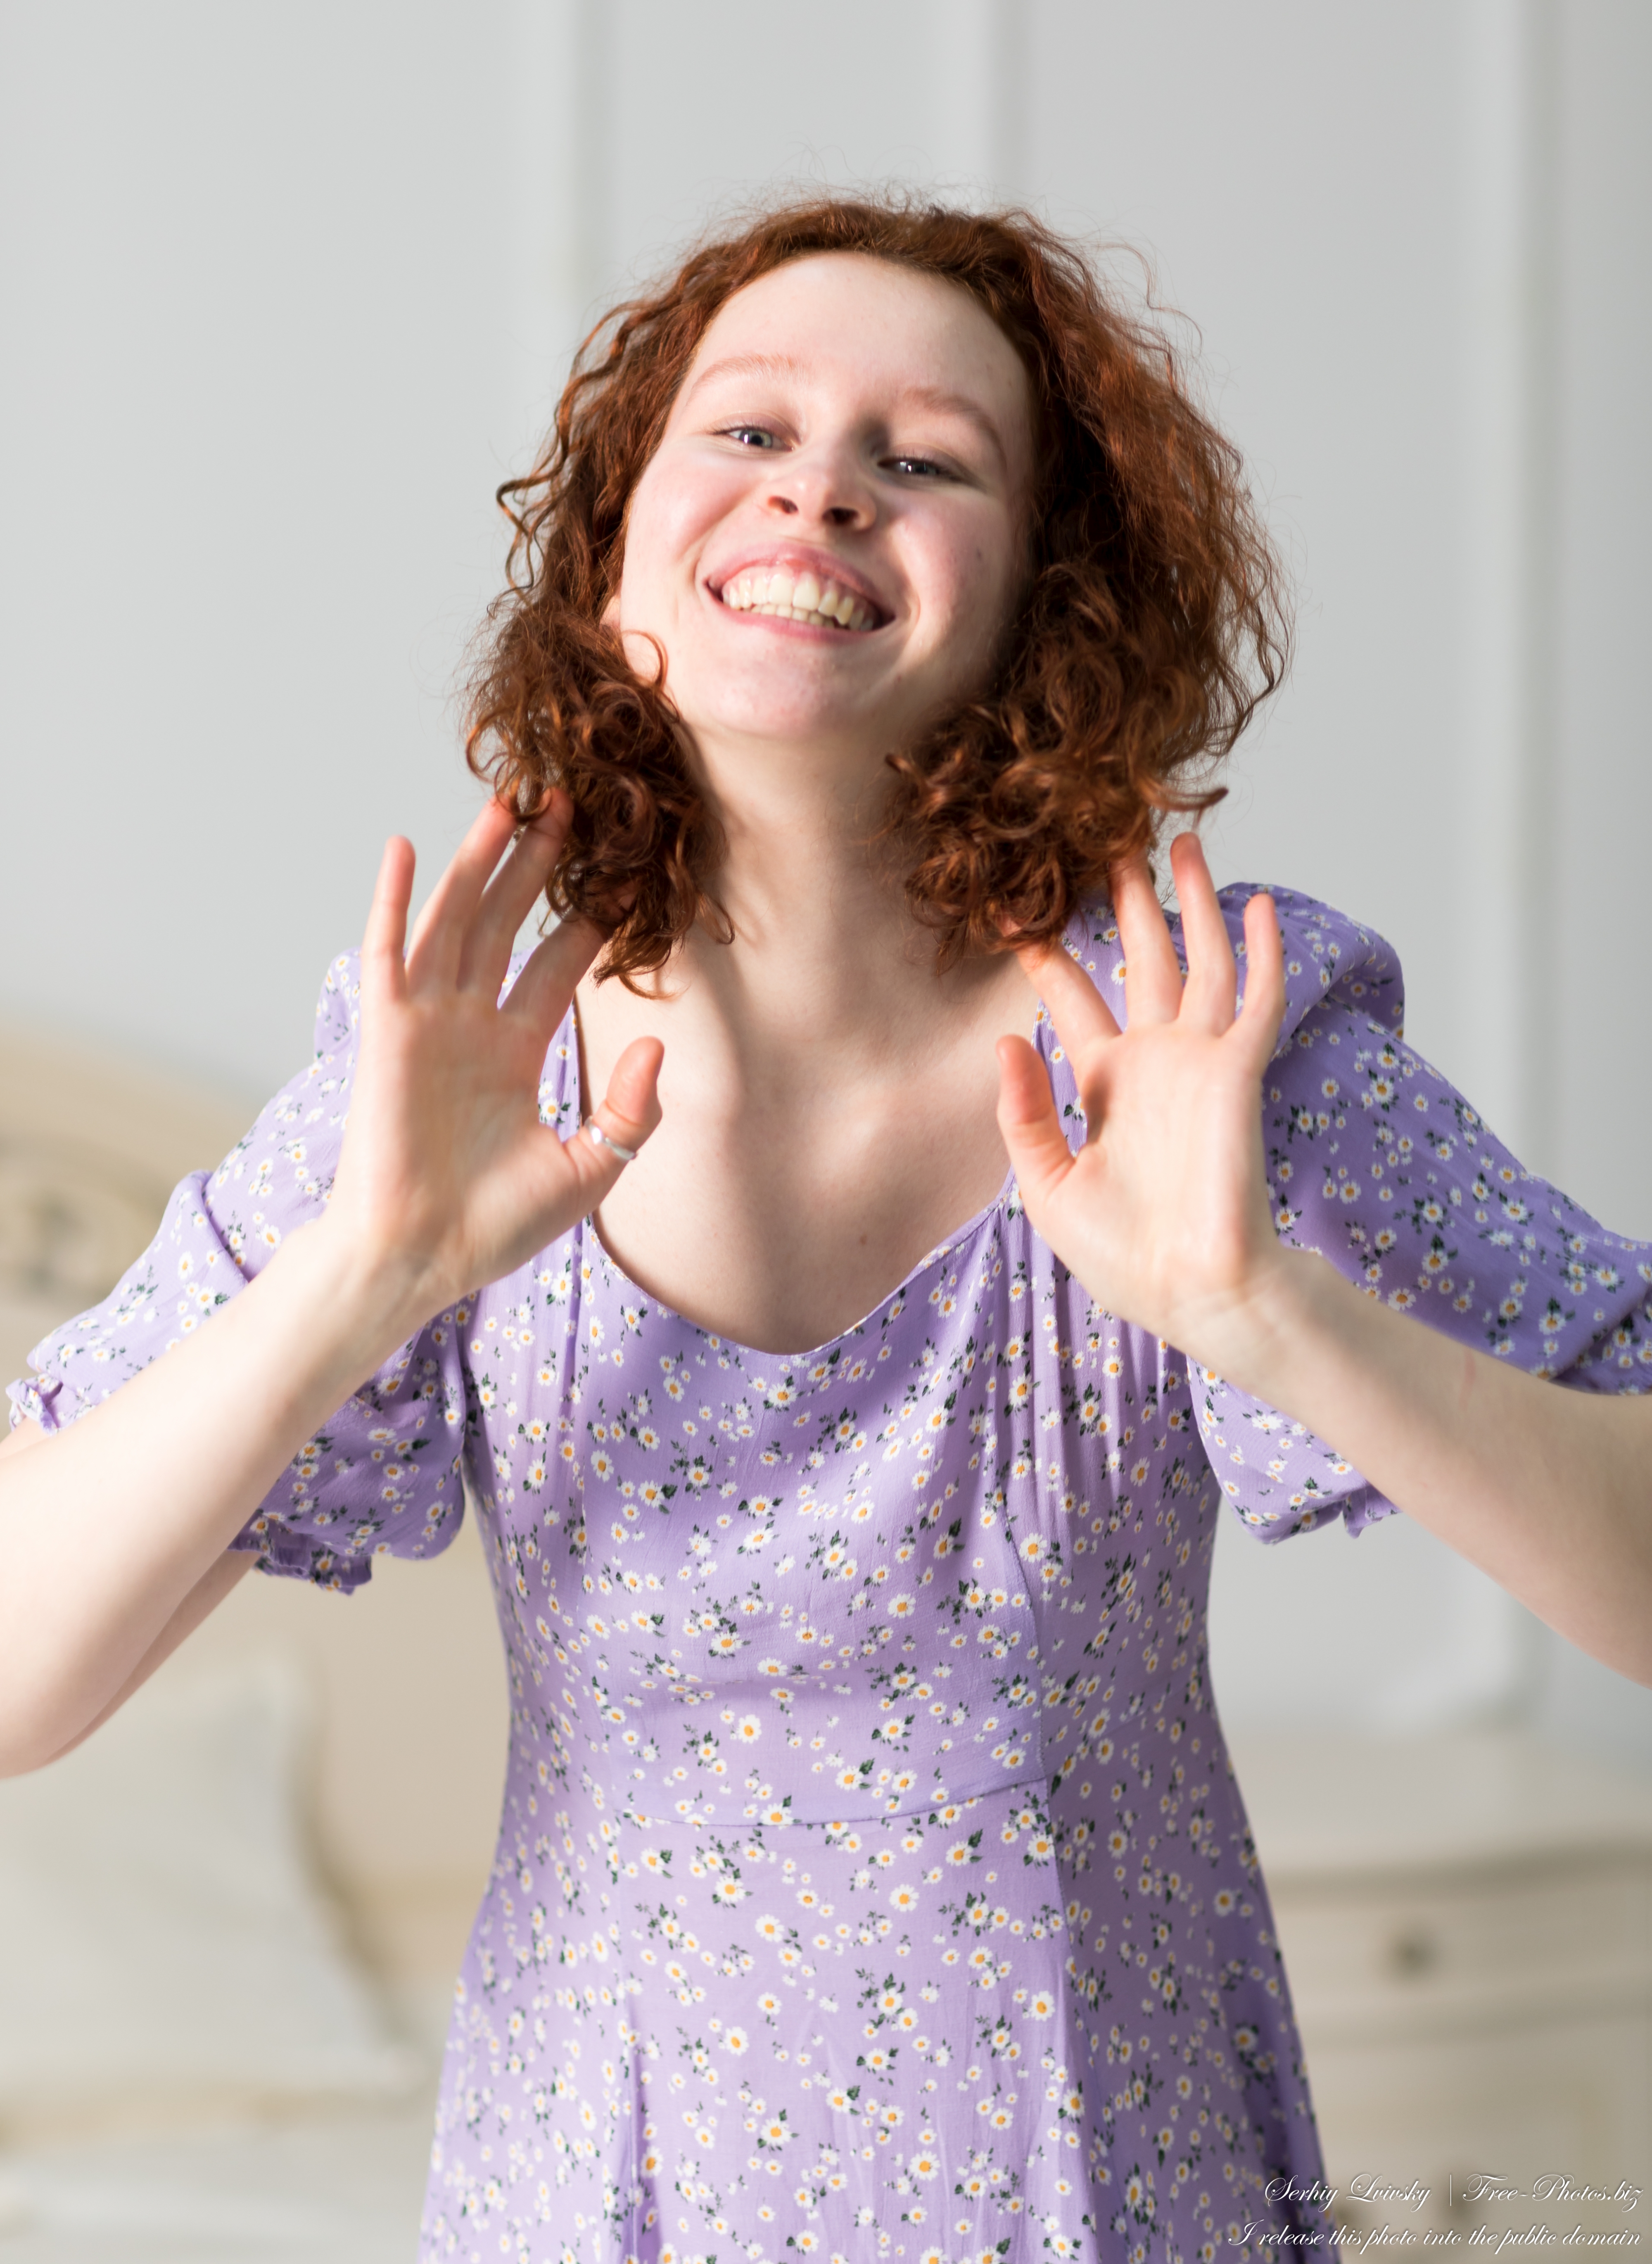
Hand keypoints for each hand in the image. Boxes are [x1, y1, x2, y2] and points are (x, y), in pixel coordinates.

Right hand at [322, 792, 661, 1332]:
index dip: (589, 919)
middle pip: (510, 925)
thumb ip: (631, 1111)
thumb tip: (658, 1043)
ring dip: (477, 861)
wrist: (424, 1259)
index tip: (621, 871)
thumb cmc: (497, 1228)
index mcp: (518, 1052)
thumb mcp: (591, 1168)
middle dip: (536, 866)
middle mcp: (473, 1026)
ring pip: (457, 922)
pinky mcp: (387, 1034)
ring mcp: (427, 1024)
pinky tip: (406, 848)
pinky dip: (395, 902)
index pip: (558, 965)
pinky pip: (390, 954)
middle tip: (567, 804)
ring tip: (508, 802)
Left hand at [995, 833, 1285, 1372]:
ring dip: (1194, 903)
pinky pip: (1257, 999)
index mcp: (1106, 1085)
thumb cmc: (1122, 1255)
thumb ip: (1022, 1115)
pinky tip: (1257, 903)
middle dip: (1127, 904)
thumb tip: (1005, 1039)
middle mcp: (1154, 1062)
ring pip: (1200, 961)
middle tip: (1110, 842)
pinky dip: (1262, 952)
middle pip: (1140, 960)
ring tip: (1183, 841)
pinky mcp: (1240, 1072)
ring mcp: (1200, 1062)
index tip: (1022, 911)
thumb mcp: (1047, 1186)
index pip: (1075, 1001)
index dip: (1051, 958)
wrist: (1190, 1292)